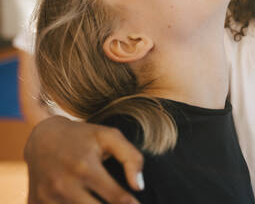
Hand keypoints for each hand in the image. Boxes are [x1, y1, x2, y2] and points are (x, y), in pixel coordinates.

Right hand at [24, 115, 143, 202]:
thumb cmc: (83, 136)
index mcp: (85, 168)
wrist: (42, 137)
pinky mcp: (37, 203)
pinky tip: (86, 200)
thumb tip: (139, 186)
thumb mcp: (109, 136)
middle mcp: (64, 185)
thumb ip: (131, 158)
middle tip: (122, 203)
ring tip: (102, 199)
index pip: (116, 198)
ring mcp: (48, 197)